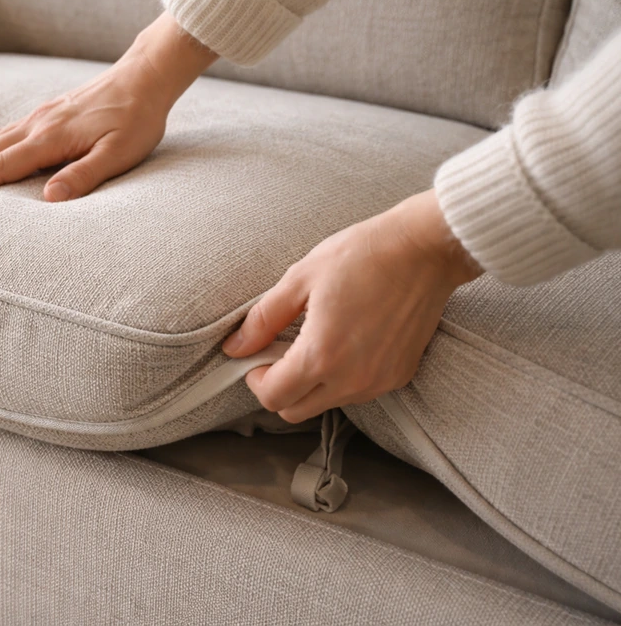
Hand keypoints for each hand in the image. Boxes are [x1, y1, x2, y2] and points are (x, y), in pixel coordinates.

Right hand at [0, 12, 216, 200]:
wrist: (145, 77)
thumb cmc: (136, 120)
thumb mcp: (119, 153)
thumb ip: (84, 175)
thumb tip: (49, 199)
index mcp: (49, 139)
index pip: (0, 166)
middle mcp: (36, 126)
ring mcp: (38, 118)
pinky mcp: (45, 114)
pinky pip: (2, 133)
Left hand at [223, 189, 481, 422]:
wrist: (425, 249)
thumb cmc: (361, 255)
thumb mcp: (300, 279)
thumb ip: (264, 319)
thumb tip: (234, 347)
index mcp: (321, 356)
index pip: (273, 397)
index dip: (256, 378)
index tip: (258, 354)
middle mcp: (352, 380)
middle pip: (295, 411)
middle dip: (279, 387)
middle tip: (280, 351)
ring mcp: (379, 382)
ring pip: (326, 404)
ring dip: (310, 384)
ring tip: (314, 341)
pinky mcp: (400, 376)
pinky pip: (358, 393)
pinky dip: (341, 379)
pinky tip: (344, 342)